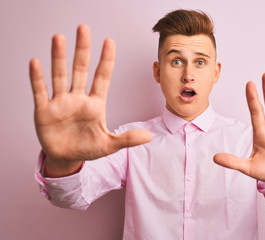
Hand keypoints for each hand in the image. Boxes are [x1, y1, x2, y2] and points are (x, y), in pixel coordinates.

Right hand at [29, 25, 151, 175]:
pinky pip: (40, 91)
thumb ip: (127, 139)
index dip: (106, 60)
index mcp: (95, 104)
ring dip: (59, 57)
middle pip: (80, 70)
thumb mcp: (109, 145)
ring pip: (60, 75)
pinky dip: (37, 78)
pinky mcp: (44, 111)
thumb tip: (149, 137)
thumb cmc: (88, 148)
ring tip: (59, 38)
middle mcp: (78, 99)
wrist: (67, 158)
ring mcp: (61, 103)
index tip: (109, 41)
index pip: (102, 77)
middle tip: (84, 28)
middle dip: (82, 50)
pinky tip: (36, 63)